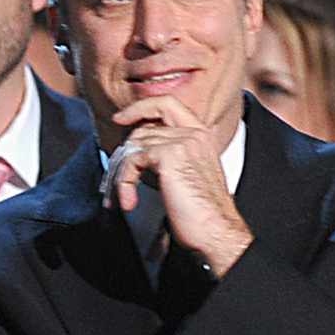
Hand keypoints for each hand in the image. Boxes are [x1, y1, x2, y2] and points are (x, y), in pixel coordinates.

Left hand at [109, 97, 252, 276]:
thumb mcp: (185, 175)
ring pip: (134, 146)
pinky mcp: (169, 156)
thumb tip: (135, 152)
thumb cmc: (201, 213)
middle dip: (125, 155)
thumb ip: (166, 156)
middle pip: (142, 129)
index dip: (140, 107)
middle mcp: (194, 134)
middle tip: (118, 179)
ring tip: (123, 196)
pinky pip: (132, 160)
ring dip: (121, 174)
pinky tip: (129, 202)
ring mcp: (182, 142)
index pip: (167, 103)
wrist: (216, 231)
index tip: (121, 118)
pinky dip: (124, 182)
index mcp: (201, 135)